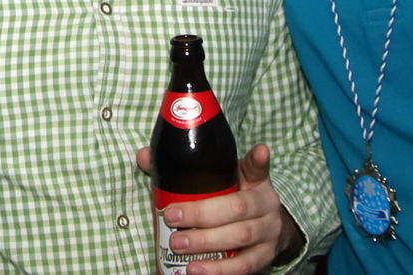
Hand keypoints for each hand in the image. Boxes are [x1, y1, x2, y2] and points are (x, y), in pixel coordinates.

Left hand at [136, 144, 299, 274]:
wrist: (266, 231)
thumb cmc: (236, 199)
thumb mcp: (224, 179)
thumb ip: (190, 166)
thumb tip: (144, 155)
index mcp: (257, 183)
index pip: (256, 168)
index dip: (256, 160)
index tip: (258, 150)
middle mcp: (268, 208)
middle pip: (238, 208)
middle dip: (202, 214)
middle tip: (172, 219)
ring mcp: (268, 235)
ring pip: (240, 239)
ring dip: (207, 244)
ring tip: (178, 247)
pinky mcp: (264, 259)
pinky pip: (244, 267)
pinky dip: (219, 270)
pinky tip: (196, 271)